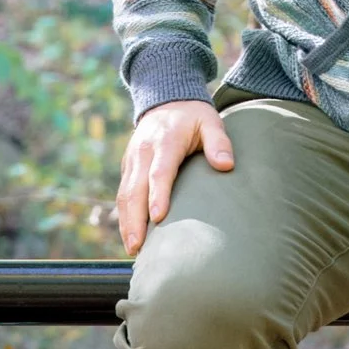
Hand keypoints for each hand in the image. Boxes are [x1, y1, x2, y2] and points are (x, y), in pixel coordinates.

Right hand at [115, 99, 233, 256]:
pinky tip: (130, 235)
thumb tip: (226, 166)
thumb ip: (219, 143)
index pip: (160, 171)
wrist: (166, 99)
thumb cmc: (194, 117)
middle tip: (138, 247)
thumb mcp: (211, 122)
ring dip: (126, 222)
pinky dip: (124, 215)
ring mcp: (132, 159)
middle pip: (135, 189)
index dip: (158, 194)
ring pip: (125, 194)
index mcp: (165, 140)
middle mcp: (143, 151)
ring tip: (133, 249)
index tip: (159, 218)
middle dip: (135, 219)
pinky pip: (123, 193)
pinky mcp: (127, 166)